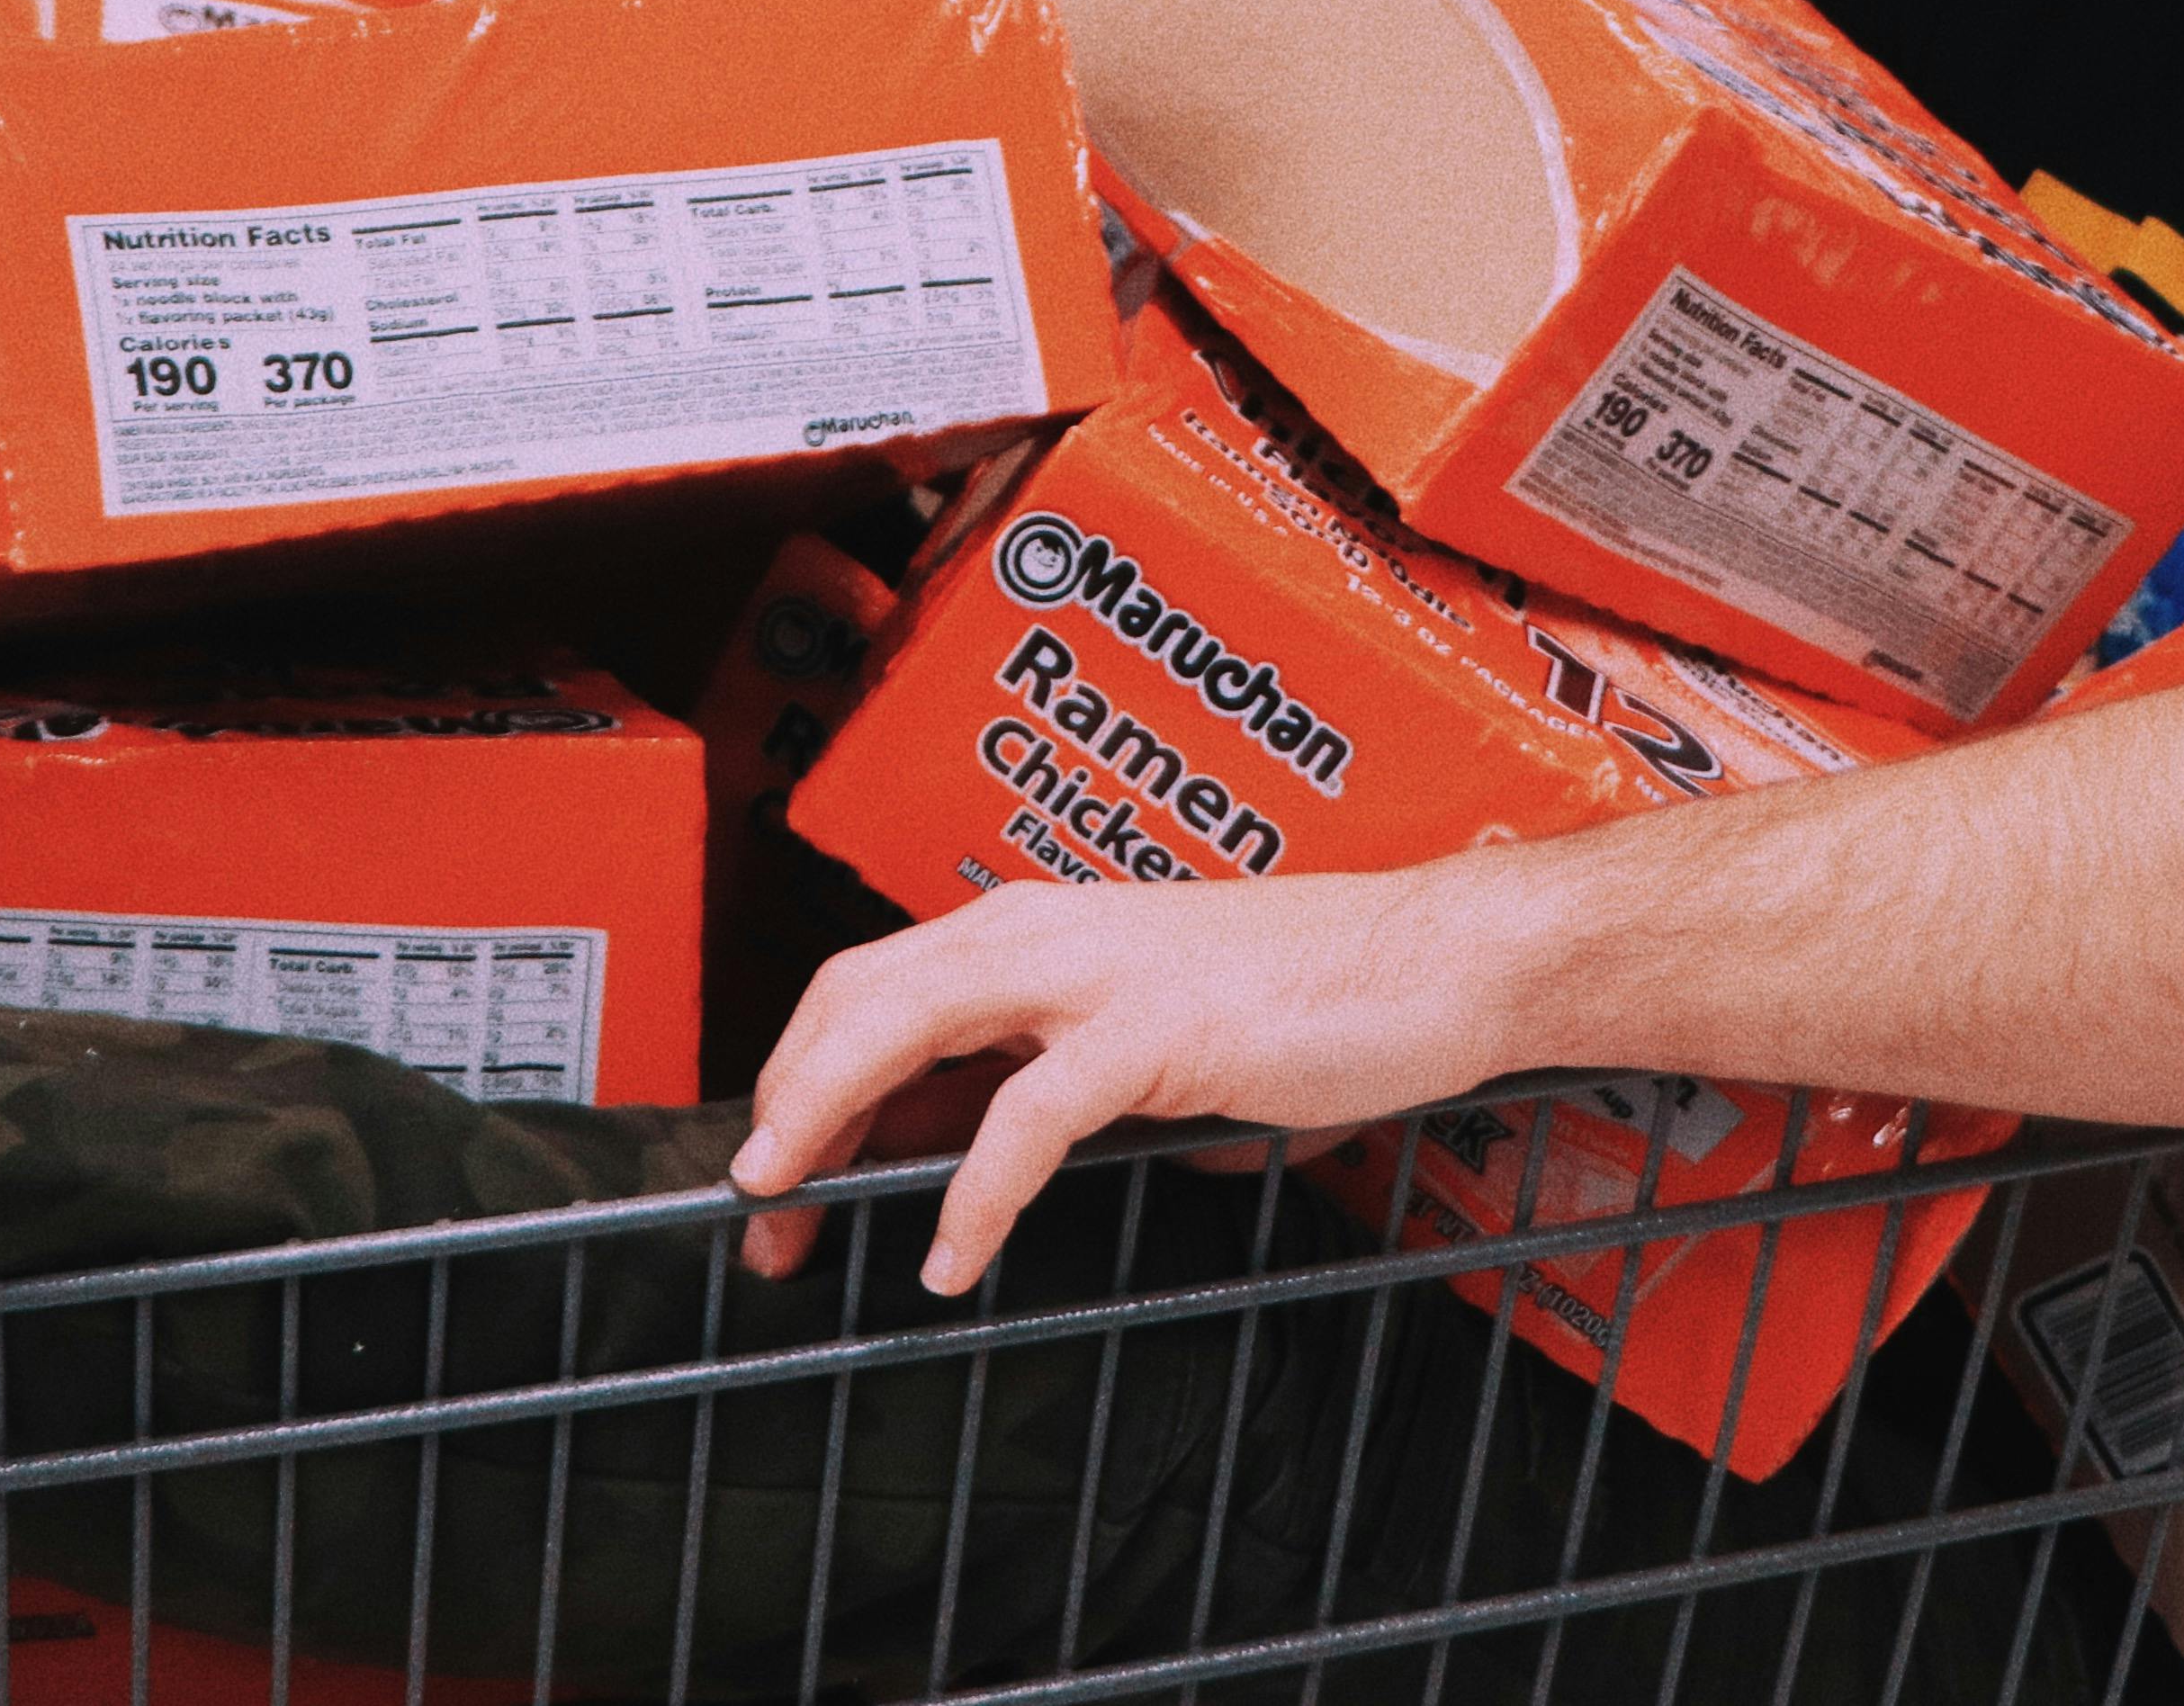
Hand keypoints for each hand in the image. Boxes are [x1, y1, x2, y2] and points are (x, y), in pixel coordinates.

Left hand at [727, 871, 1521, 1293]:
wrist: (1426, 959)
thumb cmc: (1298, 996)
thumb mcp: (1136, 1038)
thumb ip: (1042, 1080)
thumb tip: (949, 1158)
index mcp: (1033, 928)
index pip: (868, 987)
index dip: (800, 1075)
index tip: (774, 1174)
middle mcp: (1043, 931)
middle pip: (858, 999)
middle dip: (785, 1104)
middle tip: (757, 1210)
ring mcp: (1096, 973)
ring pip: (909, 1027)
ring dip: (831, 1121)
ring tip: (794, 1209)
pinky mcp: (1155, 1029)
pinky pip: (1030, 1116)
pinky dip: (974, 1193)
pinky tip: (951, 1255)